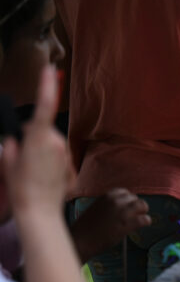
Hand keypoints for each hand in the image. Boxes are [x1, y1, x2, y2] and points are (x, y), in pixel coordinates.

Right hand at [3, 66, 71, 213]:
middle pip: (43, 128)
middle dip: (33, 136)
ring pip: (51, 142)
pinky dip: (49, 160)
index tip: (49, 70)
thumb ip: (12, 146)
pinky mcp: (69, 162)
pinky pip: (57, 155)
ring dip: (42, 150)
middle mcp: (55, 142)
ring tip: (33, 171)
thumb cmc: (21, 189)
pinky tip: (43, 177)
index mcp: (38, 138)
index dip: (46, 86)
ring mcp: (64, 153)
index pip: (44, 106)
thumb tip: (15, 140)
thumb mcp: (8, 164)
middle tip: (23, 158)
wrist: (40, 212)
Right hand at [70, 188, 151, 262]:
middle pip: (136, 199)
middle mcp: (117, 201)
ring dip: (142, 213)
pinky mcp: (129, 223)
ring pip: (143, 206)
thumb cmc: (85, 227)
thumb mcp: (96, 208)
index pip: (126, 193)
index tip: (126, 208)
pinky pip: (145, 219)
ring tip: (138, 220)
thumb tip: (123, 206)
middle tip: (132, 216)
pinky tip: (141, 226)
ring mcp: (124, 211)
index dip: (127, 201)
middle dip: (136, 207)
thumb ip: (109, 204)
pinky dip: (145, 222)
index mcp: (107, 195)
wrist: (80, 241)